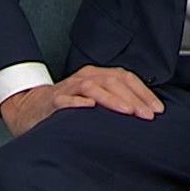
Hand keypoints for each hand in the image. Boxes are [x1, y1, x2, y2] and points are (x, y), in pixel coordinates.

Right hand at [0, 65, 163, 137]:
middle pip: (114, 82)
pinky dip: (78, 102)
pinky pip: (66, 99)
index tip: (158, 110)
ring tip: (127, 111)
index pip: (126, 79)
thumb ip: (116, 102)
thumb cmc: (70, 106)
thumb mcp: (95, 100)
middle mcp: (86, 77)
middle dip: (133, 98)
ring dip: (112, 99)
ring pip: (93, 87)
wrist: (31, 108)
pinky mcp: (53, 100)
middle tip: (147, 115)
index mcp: (99, 75)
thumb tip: (146, 115)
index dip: (144, 93)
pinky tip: (89, 108)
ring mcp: (69, 87)